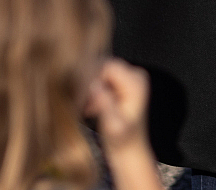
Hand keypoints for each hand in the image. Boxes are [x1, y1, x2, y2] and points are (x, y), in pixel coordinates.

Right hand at [84, 59, 157, 189]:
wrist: (129, 150)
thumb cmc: (122, 140)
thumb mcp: (112, 125)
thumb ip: (105, 104)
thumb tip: (93, 85)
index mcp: (136, 82)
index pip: (107, 66)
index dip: (90, 77)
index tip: (79, 96)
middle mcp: (135, 75)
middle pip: (102, 66)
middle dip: (88, 83)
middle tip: (83, 105)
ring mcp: (129, 78)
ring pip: (98, 72)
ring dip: (88, 89)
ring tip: (88, 110)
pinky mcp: (121, 83)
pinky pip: (100, 79)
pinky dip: (91, 93)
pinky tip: (90, 110)